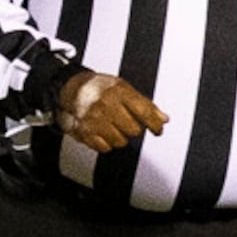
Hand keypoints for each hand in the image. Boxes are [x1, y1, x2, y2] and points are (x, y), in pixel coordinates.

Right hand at [53, 69, 167, 153]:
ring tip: (115, 126)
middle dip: (135, 128)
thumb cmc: (101, 88)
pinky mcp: (83, 132)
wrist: (72, 88)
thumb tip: (163, 119)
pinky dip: (107, 143)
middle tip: (128, 123)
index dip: (155, 124)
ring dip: (121, 137)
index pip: (145, 112)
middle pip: (134, 130)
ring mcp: (93, 120)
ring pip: (120, 141)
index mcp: (119, 92)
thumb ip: (145, 104)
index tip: (158, 130)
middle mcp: (106, 106)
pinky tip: (105, 133)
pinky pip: (104, 148)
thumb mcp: (125, 88)